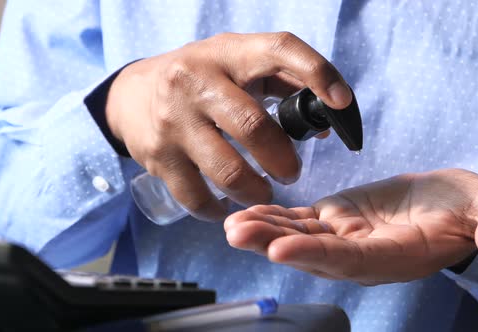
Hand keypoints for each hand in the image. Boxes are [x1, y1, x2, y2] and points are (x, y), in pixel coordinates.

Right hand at [105, 32, 351, 220]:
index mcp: (229, 53)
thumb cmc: (204, 78)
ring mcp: (174, 121)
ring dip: (257, 192)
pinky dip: (221, 209)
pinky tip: (230, 206)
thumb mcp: (239, 64)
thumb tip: (327, 122)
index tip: (342, 103)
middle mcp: (196, 81)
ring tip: (264, 193)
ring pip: (228, 171)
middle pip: (253, 127)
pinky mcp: (158, 156)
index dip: (317, 73)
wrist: (135, 93)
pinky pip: (197, 198)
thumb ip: (286, 84)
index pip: (279, 50)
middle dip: (283, 160)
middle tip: (292, 172)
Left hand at [224, 169, 477, 284]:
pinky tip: (245, 214)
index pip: (352, 260)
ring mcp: (346, 238)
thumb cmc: (469, 209)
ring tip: (230, 224)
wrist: (447, 207)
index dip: (317, 255)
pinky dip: (274, 218)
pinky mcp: (335, 220)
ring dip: (264, 231)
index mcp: (395, 255)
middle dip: (273, 244)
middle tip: (235, 233)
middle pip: (313, 254)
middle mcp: (363, 254)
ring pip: (300, 238)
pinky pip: (300, 222)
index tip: (281, 248)